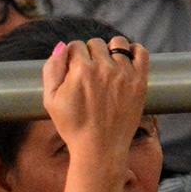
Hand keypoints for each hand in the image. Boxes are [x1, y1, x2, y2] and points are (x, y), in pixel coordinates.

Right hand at [41, 37, 148, 166]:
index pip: (75, 46)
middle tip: (90, 73)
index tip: (74, 71)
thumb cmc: (73, 126)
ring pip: (117, 43)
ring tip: (107, 66)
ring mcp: (124, 73)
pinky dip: (134, 50)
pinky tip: (126, 60)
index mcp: (80, 70)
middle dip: (90, 54)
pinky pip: (140, 52)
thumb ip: (52, 69)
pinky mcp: (139, 81)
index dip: (72, 57)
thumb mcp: (50, 99)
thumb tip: (61, 46)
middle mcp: (104, 67)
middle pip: (95, 43)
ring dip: (110, 50)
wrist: (100, 148)